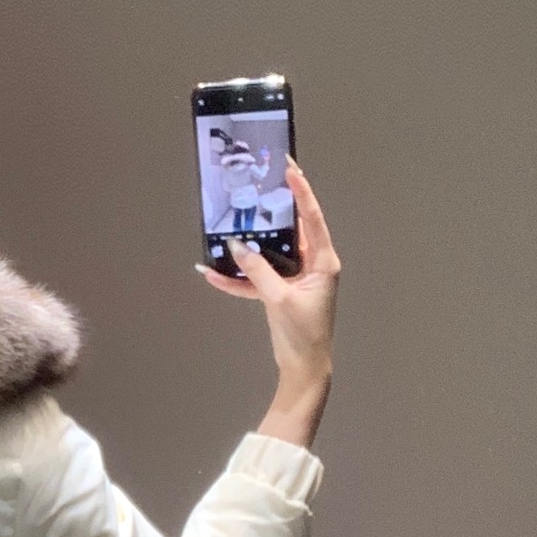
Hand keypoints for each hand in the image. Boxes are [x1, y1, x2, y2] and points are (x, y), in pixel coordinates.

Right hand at [197, 159, 340, 445]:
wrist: (304, 368)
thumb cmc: (303, 335)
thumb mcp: (279, 299)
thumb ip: (257, 271)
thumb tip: (236, 246)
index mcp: (323, 261)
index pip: (311, 218)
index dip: (301, 192)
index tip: (289, 169)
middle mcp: (312, 265)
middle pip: (290, 229)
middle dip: (271, 209)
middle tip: (258, 184)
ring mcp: (296, 278)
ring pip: (270, 252)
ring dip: (249, 244)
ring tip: (231, 222)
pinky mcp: (280, 292)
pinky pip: (257, 278)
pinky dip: (238, 277)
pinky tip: (214, 273)